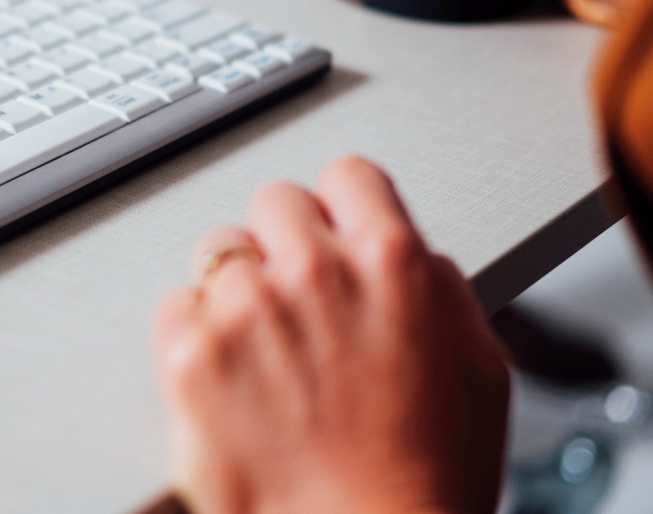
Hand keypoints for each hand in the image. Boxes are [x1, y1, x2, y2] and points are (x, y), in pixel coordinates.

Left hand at [154, 157, 509, 513]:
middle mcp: (314, 272)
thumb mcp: (478, 366)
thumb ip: (438, 290)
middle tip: (295, 300)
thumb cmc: (429, 478)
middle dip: (283, 244)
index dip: (340, 207)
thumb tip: (412, 257)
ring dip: (236, 289)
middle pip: (274, 204)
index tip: (332, 228)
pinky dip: (193, 336)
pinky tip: (227, 379)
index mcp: (390, 262)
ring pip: (218, 251)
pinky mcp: (190, 356)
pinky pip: (175, 308)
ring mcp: (245, 310)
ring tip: (262, 353)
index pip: (347, 176)